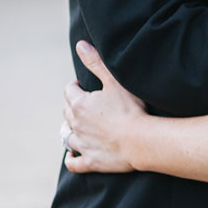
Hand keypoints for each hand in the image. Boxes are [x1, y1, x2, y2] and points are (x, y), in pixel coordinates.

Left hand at [63, 40, 145, 173]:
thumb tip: (80, 45)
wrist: (140, 140)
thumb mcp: (113, 80)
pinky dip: (71, 158)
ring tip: (77, 126)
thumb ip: (95, 62)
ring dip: (70, 130)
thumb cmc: (130, 108)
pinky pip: (73, 162)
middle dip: (72, 105)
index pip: (69, 91)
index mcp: (80, 104)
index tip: (82, 84)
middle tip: (84, 102)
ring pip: (67, 137)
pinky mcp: (90, 161)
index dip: (75, 86)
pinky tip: (73, 155)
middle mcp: (76, 125)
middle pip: (66, 112)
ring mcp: (82, 145)